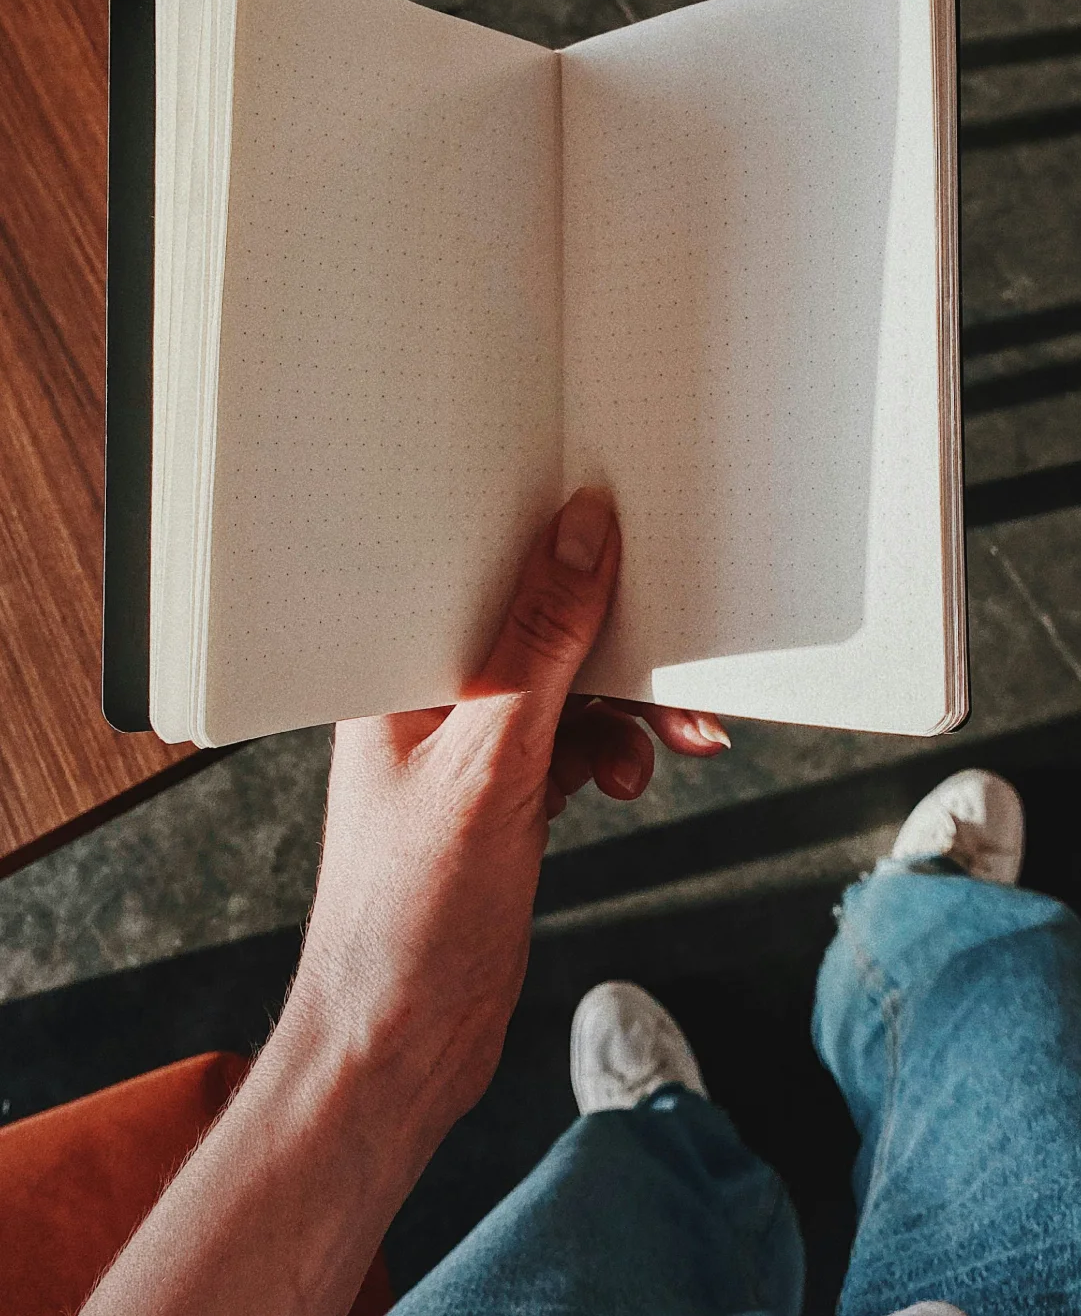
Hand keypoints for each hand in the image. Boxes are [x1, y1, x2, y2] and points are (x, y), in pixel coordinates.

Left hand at [291, 487, 729, 1133]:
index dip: (546, 537)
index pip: (473, 564)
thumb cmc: (406, 916)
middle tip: (686, 658)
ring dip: (631, 708)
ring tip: (682, 738)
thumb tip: (582, 537)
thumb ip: (540, 647)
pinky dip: (617, 751)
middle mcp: (427, 695)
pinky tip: (633, 777)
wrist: (404, 1042)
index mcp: (391, 666)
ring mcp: (468, 745)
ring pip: (569, 686)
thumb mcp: (490, 763)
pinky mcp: (505, 790)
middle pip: (536, 626)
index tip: (624, 522)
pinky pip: (577, 739)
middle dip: (618, 644)